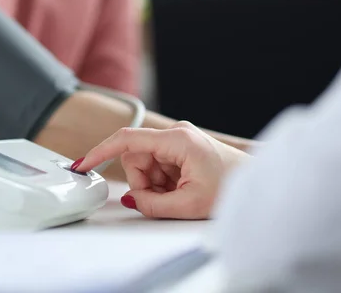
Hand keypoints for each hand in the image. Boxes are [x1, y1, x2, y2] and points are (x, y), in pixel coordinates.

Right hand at [74, 121, 247, 218]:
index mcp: (177, 140)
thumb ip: (153, 204)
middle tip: (164, 199)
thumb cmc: (232, 188)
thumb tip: (131, 199)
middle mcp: (175, 134)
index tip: (82, 164)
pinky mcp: (180, 150)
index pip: (127, 140)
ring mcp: (178, 141)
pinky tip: (182, 190)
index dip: (100, 151)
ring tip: (178, 195)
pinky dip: (163, 184)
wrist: (258, 184)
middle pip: (135, 158)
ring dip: (154, 185)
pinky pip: (157, 168)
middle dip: (142, 183)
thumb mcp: (189, 204)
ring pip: (144, 165)